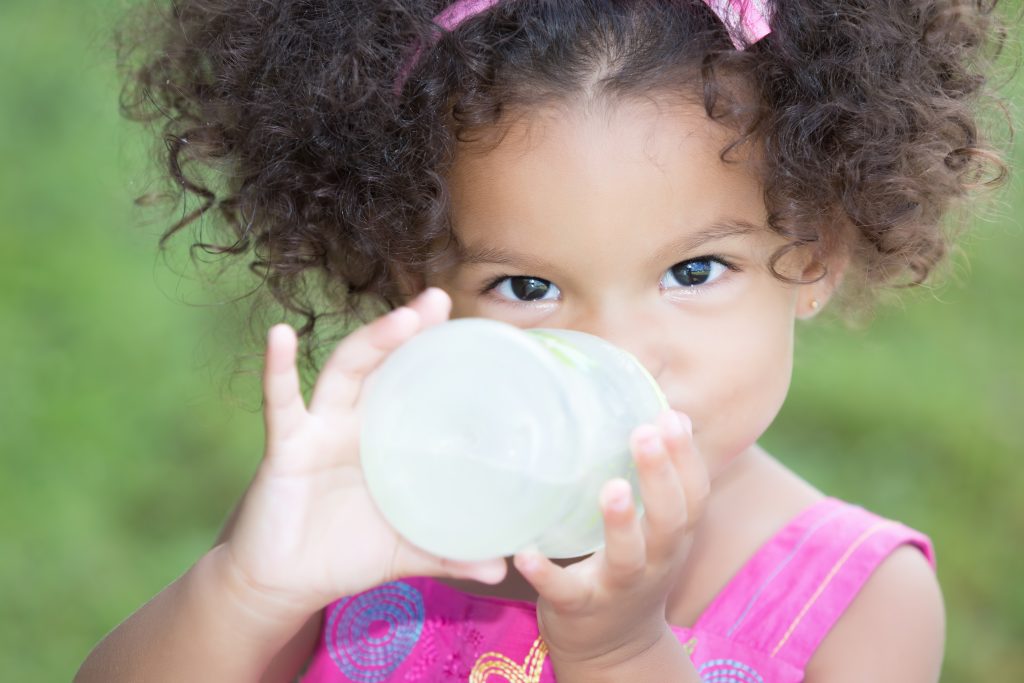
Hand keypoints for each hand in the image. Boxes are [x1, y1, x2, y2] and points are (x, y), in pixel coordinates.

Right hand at [218, 288, 506, 616]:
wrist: (283, 586)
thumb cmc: (344, 555)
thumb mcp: (407, 551)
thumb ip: (451, 554)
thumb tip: (504, 567)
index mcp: (384, 438)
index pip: (413, 382)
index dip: (434, 352)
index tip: (467, 325)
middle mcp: (353, 423)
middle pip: (383, 363)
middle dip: (408, 328)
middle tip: (439, 299)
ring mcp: (319, 428)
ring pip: (345, 372)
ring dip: (372, 341)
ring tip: (404, 318)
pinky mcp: (287, 447)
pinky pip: (280, 403)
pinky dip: (277, 369)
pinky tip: (280, 335)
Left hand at [513, 410, 708, 673]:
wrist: (616, 650)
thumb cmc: (632, 567)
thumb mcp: (654, 527)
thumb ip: (653, 480)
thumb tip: (653, 407)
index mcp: (672, 535)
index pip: (694, 493)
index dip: (687, 456)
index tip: (673, 415)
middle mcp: (655, 561)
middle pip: (669, 519)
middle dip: (660, 476)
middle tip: (644, 433)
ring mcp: (619, 588)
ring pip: (627, 557)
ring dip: (621, 523)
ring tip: (610, 488)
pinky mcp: (579, 608)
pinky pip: (564, 592)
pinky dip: (546, 575)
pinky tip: (526, 554)